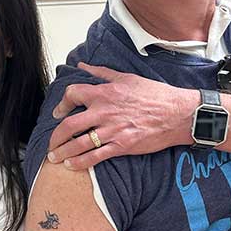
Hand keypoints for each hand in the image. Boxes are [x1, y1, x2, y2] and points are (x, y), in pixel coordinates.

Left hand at [47, 63, 196, 168]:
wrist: (178, 114)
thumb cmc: (155, 95)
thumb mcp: (127, 78)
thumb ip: (101, 73)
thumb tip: (83, 66)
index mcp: (105, 93)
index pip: (73, 94)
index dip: (61, 104)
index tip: (58, 112)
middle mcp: (105, 112)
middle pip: (70, 124)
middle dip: (56, 136)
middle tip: (51, 142)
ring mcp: (113, 130)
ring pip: (79, 143)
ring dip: (63, 152)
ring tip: (55, 157)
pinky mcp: (122, 146)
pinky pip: (95, 156)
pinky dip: (80, 162)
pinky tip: (72, 165)